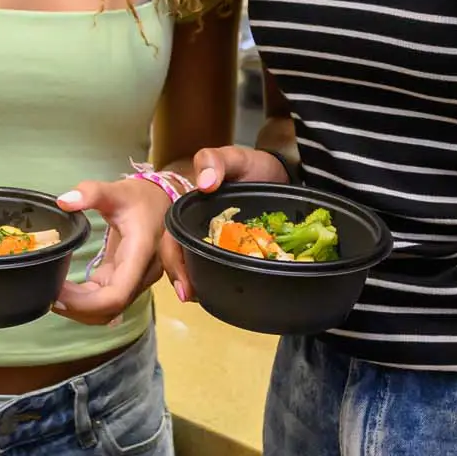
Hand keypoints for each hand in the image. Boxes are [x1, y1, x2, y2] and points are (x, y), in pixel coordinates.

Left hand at [54, 178, 170, 323]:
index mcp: (140, 255)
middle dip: (78, 309)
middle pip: (111, 308)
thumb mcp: (117, 191)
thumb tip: (64, 201)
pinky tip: (65, 291)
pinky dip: (85, 301)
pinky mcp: (124, 279)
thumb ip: (92, 193)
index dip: (86, 304)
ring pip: (108, 310)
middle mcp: (141, 275)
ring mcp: (134, 280)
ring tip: (54, 295)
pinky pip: (105, 299)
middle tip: (48, 295)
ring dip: (81, 309)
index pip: (116, 296)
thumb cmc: (140, 197)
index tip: (58, 294)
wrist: (161, 201)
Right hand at [155, 146, 289, 301]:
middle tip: (193, 296)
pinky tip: (233, 291)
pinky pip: (229, 267)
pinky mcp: (241, 249)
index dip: (173, 262)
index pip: (171, 239)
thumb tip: (204, 184)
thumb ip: (215, 160)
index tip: (183, 285)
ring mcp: (221, 242)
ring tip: (208, 298)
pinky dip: (227, 279)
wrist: (285, 174)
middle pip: (182, 257)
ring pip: (202, 266)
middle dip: (183, 280)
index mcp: (191, 211)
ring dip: (201, 284)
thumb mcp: (234, 157)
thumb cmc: (254, 166)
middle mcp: (200, 229)